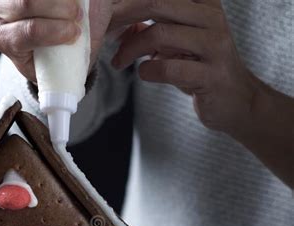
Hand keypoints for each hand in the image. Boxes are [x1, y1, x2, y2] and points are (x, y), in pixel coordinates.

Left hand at [0, 0, 113, 82]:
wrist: (38, 33)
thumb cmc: (49, 55)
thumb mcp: (53, 70)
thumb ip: (63, 75)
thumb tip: (71, 93)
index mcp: (6, 41)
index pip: (28, 32)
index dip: (54, 31)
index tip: (75, 33)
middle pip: (27, 2)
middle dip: (58, 8)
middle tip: (79, 16)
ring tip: (76, 5)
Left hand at [111, 0, 259, 136]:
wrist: (236, 101)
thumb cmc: (202, 70)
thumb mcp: (179, 44)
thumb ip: (156, 29)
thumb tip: (122, 24)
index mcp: (203, 4)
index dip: (130, 1)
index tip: (107, 13)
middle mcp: (211, 18)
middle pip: (157, 2)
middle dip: (123, 15)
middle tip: (104, 32)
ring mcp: (214, 45)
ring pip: (160, 34)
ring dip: (131, 49)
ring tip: (119, 61)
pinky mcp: (211, 74)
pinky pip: (169, 68)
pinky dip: (148, 71)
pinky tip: (144, 73)